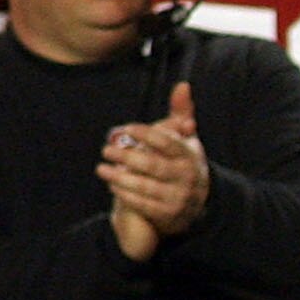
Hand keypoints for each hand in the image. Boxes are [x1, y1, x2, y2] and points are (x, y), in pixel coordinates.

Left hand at [97, 82, 210, 247]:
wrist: (198, 203)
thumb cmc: (184, 162)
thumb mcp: (186, 139)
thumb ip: (181, 112)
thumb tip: (182, 85)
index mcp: (189, 156)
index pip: (167, 143)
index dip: (146, 134)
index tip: (125, 128)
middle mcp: (186, 178)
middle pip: (154, 166)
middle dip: (127, 157)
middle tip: (105, 149)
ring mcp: (178, 198)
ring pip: (146, 187)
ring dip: (121, 177)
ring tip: (101, 168)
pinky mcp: (168, 215)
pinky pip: (144, 205)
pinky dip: (125, 195)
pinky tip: (112, 185)